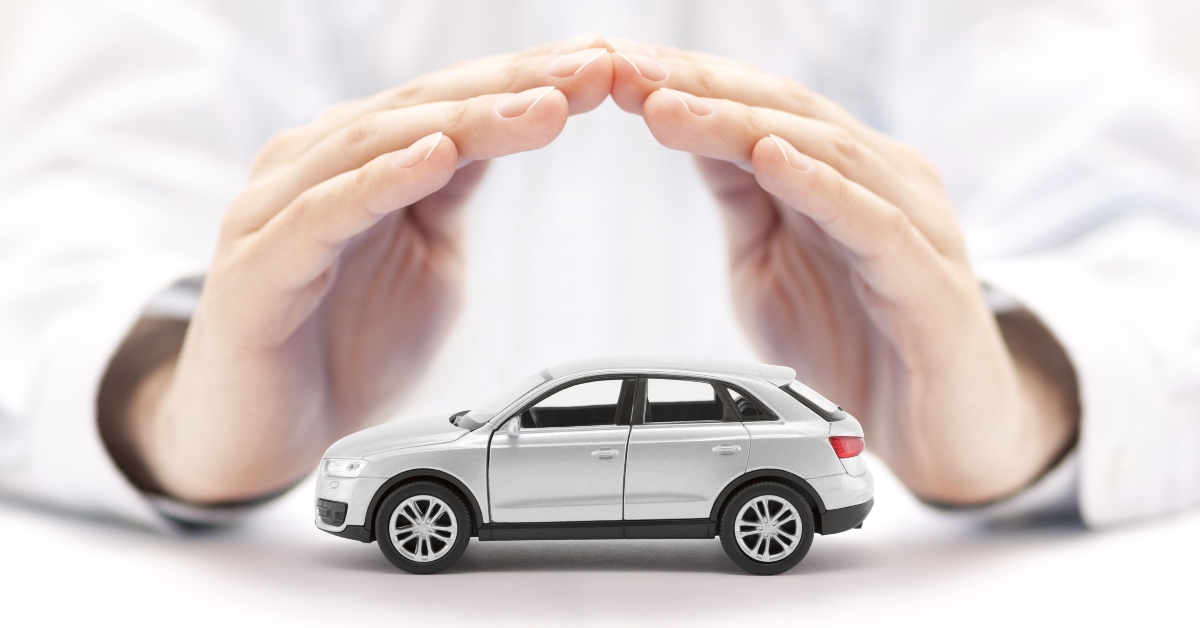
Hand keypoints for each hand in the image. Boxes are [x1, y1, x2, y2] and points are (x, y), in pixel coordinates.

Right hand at [109, 36, 614, 502]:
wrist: (265, 436)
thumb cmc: (343, 344)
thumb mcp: (426, 254)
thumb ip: (454, 190)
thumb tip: (515, 124)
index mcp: (355, 160)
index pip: (448, 102)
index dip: (525, 81)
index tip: (601, 66)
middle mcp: (311, 166)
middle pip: (420, 108)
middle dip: (512, 87)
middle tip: (591, 72)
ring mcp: (275, 211)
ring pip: (377, 145)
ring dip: (465, 121)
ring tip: (541, 106)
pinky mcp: (255, 269)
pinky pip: (323, 214)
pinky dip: (382, 181)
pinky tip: (436, 157)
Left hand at [610, 41, 1078, 503]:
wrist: (937, 439)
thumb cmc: (855, 346)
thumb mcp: (768, 264)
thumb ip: (740, 198)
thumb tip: (682, 127)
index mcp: (844, 172)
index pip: (760, 105)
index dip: (688, 82)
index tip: (615, 67)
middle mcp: (884, 181)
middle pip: (787, 112)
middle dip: (700, 89)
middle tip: (626, 72)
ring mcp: (915, 225)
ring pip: (826, 152)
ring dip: (739, 125)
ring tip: (669, 106)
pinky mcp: (930, 282)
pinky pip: (875, 224)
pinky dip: (820, 186)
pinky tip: (771, 158)